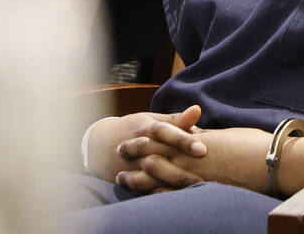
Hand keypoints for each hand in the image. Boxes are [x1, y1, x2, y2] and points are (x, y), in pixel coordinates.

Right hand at [86, 105, 203, 183]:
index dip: (183, 140)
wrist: (98, 145)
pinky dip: (158, 191)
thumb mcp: (151, 120)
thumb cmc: (133, 128)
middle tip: (205, 172)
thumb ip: (176, 119)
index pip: (165, 133)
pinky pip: (143, 187)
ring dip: (171, 180)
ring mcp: (131, 165)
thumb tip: (198, 109)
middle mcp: (138, 147)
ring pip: (151, 174)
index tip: (202, 149)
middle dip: (181, 164)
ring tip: (192, 185)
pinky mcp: (127, 179)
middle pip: (160, 155)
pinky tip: (176, 194)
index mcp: (145, 129)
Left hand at [116, 127, 270, 195]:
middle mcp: (190, 157)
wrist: (270, 162)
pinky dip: (154, 195)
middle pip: (153, 155)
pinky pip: (171, 195)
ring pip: (156, 177)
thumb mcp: (224, 135)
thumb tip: (195, 133)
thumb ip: (205, 136)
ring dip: (137, 177)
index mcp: (195, 140)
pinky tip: (144, 197)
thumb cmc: (252, 145)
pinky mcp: (201, 191)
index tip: (131, 139)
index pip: (162, 137)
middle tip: (118, 155)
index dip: (144, 138)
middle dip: (134, 155)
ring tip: (122, 178)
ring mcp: (194, 176)